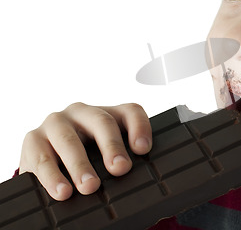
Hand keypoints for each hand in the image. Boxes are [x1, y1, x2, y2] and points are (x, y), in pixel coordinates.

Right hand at [19, 102, 151, 200]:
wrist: (46, 161)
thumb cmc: (87, 157)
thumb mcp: (106, 154)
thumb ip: (121, 160)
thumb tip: (134, 180)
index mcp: (107, 113)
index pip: (131, 112)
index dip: (140, 127)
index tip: (143, 149)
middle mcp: (82, 112)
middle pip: (102, 122)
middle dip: (112, 146)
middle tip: (120, 168)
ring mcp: (56, 123)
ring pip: (69, 139)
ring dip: (80, 165)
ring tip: (90, 186)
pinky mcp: (33, 139)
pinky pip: (42, 158)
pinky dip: (53, 177)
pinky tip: (63, 192)